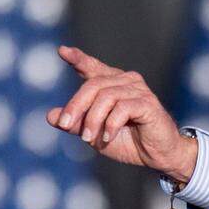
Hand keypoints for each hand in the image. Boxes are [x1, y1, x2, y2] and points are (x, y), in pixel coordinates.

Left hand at [46, 46, 197, 183]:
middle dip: (76, 106)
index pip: (93, 68)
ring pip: (106, 97)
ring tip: (89, 139)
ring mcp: (138, 90)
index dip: (79, 59)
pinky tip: (107, 137)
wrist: (157, 156)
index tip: (63, 51)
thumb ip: (76, 124)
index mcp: (112, 85)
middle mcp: (126, 81)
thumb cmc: (128, 142)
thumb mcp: (95, 135)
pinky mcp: (148, 103)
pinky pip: (122, 108)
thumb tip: (51, 116)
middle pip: (93, 85)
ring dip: (93, 119)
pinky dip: (111, 124)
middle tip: (66, 124)